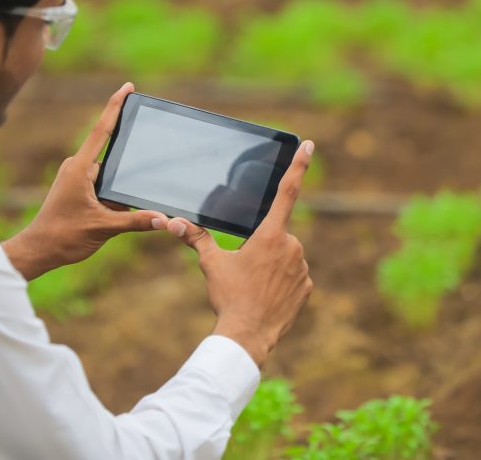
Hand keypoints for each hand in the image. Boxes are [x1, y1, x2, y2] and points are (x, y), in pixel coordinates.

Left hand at [3, 82, 168, 280]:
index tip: (128, 87)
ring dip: (117, 189)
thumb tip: (163, 218)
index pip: (101, 130)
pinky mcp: (77, 189)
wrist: (38, 250)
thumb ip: (135, 221)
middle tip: (133, 164)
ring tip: (110, 211)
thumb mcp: (103, 228)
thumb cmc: (63, 236)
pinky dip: (112, 196)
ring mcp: (76, 178)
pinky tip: (113, 212)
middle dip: (125, 160)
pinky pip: (101, 185)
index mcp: (80, 168)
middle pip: (110, 153)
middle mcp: (77, 168)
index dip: (115, 106)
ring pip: (108, 174)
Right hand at [169, 140, 315, 366]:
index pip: (286, 191)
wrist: (247, 336)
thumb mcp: (211, 264)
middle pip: (276, 234)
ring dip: (272, 264)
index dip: (298, 166)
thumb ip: (196, 238)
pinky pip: (293, 276)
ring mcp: (302, 267)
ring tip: (254, 287)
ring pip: (285, 256)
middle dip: (262, 246)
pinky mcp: (307, 287)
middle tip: (245, 270)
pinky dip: (281, 282)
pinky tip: (267, 296)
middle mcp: (292, 246)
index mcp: (270, 234)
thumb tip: (172, 222)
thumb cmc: (229, 297)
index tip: (308, 144)